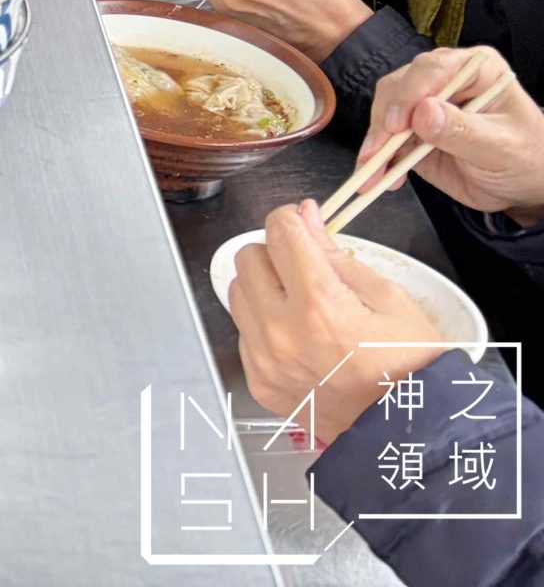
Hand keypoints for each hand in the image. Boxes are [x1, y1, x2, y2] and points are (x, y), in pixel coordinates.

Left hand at [228, 201, 445, 441]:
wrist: (408, 432)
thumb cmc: (411, 367)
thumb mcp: (390, 300)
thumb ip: (339, 256)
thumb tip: (305, 216)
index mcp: (318, 304)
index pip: (279, 233)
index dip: (291, 220)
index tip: (302, 225)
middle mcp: (281, 332)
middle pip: (249, 258)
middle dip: (275, 254)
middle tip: (307, 270)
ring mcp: (265, 361)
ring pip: (238, 293)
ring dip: (264, 288)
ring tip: (302, 306)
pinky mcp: (259, 383)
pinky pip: (243, 333)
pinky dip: (263, 325)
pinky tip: (298, 338)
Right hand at [365, 45, 543, 222]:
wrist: (524, 186)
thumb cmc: (526, 159)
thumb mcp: (501, 147)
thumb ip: (463, 130)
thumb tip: (421, 113)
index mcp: (474, 69)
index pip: (433, 69)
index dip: (410, 93)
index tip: (397, 125)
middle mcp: (443, 79)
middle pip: (399, 87)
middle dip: (385, 121)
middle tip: (376, 154)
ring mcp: (423, 104)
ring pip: (385, 111)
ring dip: (375, 142)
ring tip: (370, 173)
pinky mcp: (411, 130)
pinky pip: (386, 139)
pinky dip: (377, 158)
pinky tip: (377, 178)